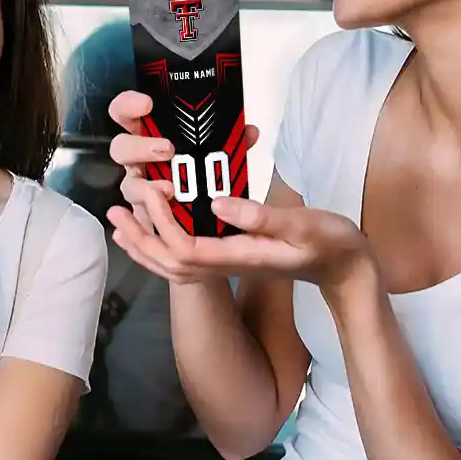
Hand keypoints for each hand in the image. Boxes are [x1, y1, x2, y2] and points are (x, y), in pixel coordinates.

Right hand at [107, 89, 259, 231]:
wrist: (218, 216)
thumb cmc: (209, 174)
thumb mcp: (224, 155)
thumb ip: (233, 143)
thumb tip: (249, 132)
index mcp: (149, 135)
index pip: (125, 114)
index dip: (128, 106)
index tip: (147, 104)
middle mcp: (138, 161)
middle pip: (120, 149)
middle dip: (139, 147)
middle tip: (167, 149)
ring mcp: (139, 190)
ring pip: (129, 186)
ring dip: (145, 187)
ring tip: (170, 190)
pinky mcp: (145, 218)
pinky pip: (139, 218)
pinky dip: (150, 218)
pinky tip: (163, 217)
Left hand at [109, 184, 374, 297]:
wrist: (344, 268)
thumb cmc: (330, 243)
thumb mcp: (302, 224)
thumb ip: (261, 216)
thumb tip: (217, 203)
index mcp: (240, 257)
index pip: (186, 248)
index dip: (162, 223)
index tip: (153, 191)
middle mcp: (228, 266)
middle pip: (169, 263)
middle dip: (139, 237)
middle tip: (116, 210)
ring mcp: (228, 265)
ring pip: (172, 265)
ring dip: (143, 244)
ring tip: (120, 220)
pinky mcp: (231, 259)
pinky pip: (185, 259)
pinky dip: (161, 245)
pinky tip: (153, 227)